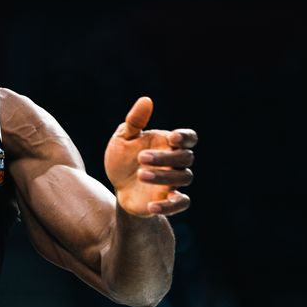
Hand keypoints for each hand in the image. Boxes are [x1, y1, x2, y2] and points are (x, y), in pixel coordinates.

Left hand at [104, 97, 196, 217]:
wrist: (116, 186)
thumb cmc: (123, 158)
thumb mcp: (123, 138)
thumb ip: (135, 121)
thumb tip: (146, 100)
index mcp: (168, 144)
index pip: (189, 138)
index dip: (185, 137)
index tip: (172, 138)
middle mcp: (176, 162)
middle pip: (185, 158)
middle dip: (165, 158)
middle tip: (141, 158)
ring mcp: (174, 181)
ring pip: (184, 178)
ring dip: (163, 177)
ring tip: (140, 175)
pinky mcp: (169, 199)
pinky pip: (181, 203)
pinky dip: (170, 206)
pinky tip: (152, 206)